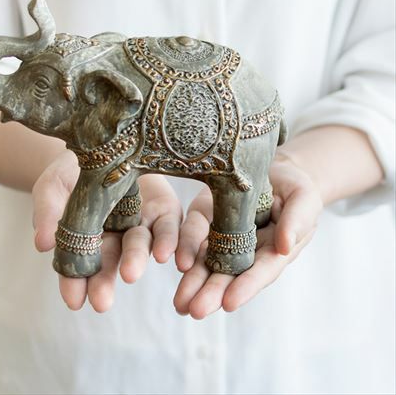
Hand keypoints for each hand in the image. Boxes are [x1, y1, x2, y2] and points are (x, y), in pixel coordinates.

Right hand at [32, 151, 182, 311]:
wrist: (105, 143)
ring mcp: (141, 221)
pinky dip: (169, 241)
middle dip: (105, 280)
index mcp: (87, 235)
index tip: (73, 301)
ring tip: (130, 274)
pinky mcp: (164, 208)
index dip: (74, 282)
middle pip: (111, 260)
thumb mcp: (53, 184)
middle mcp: (116, 234)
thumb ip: (48, 211)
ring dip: (136, 261)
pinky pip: (169, 226)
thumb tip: (41, 244)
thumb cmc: (72, 168)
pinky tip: (167, 254)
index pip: (79, 264)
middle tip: (101, 302)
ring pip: (141, 245)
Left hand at [173, 153, 322, 318]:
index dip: (246, 287)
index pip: (260, 271)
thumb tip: (284, 246)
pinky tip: (175, 261)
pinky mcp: (206, 217)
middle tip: (194, 310)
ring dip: (193, 282)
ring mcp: (224, 235)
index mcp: (273, 250)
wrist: (274, 169)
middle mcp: (247, 249)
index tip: (229, 303)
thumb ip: (297, 221)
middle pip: (229, 274)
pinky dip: (185, 249)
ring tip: (179, 303)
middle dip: (211, 293)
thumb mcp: (304, 200)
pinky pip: (194, 234)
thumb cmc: (295, 188)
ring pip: (207, 262)